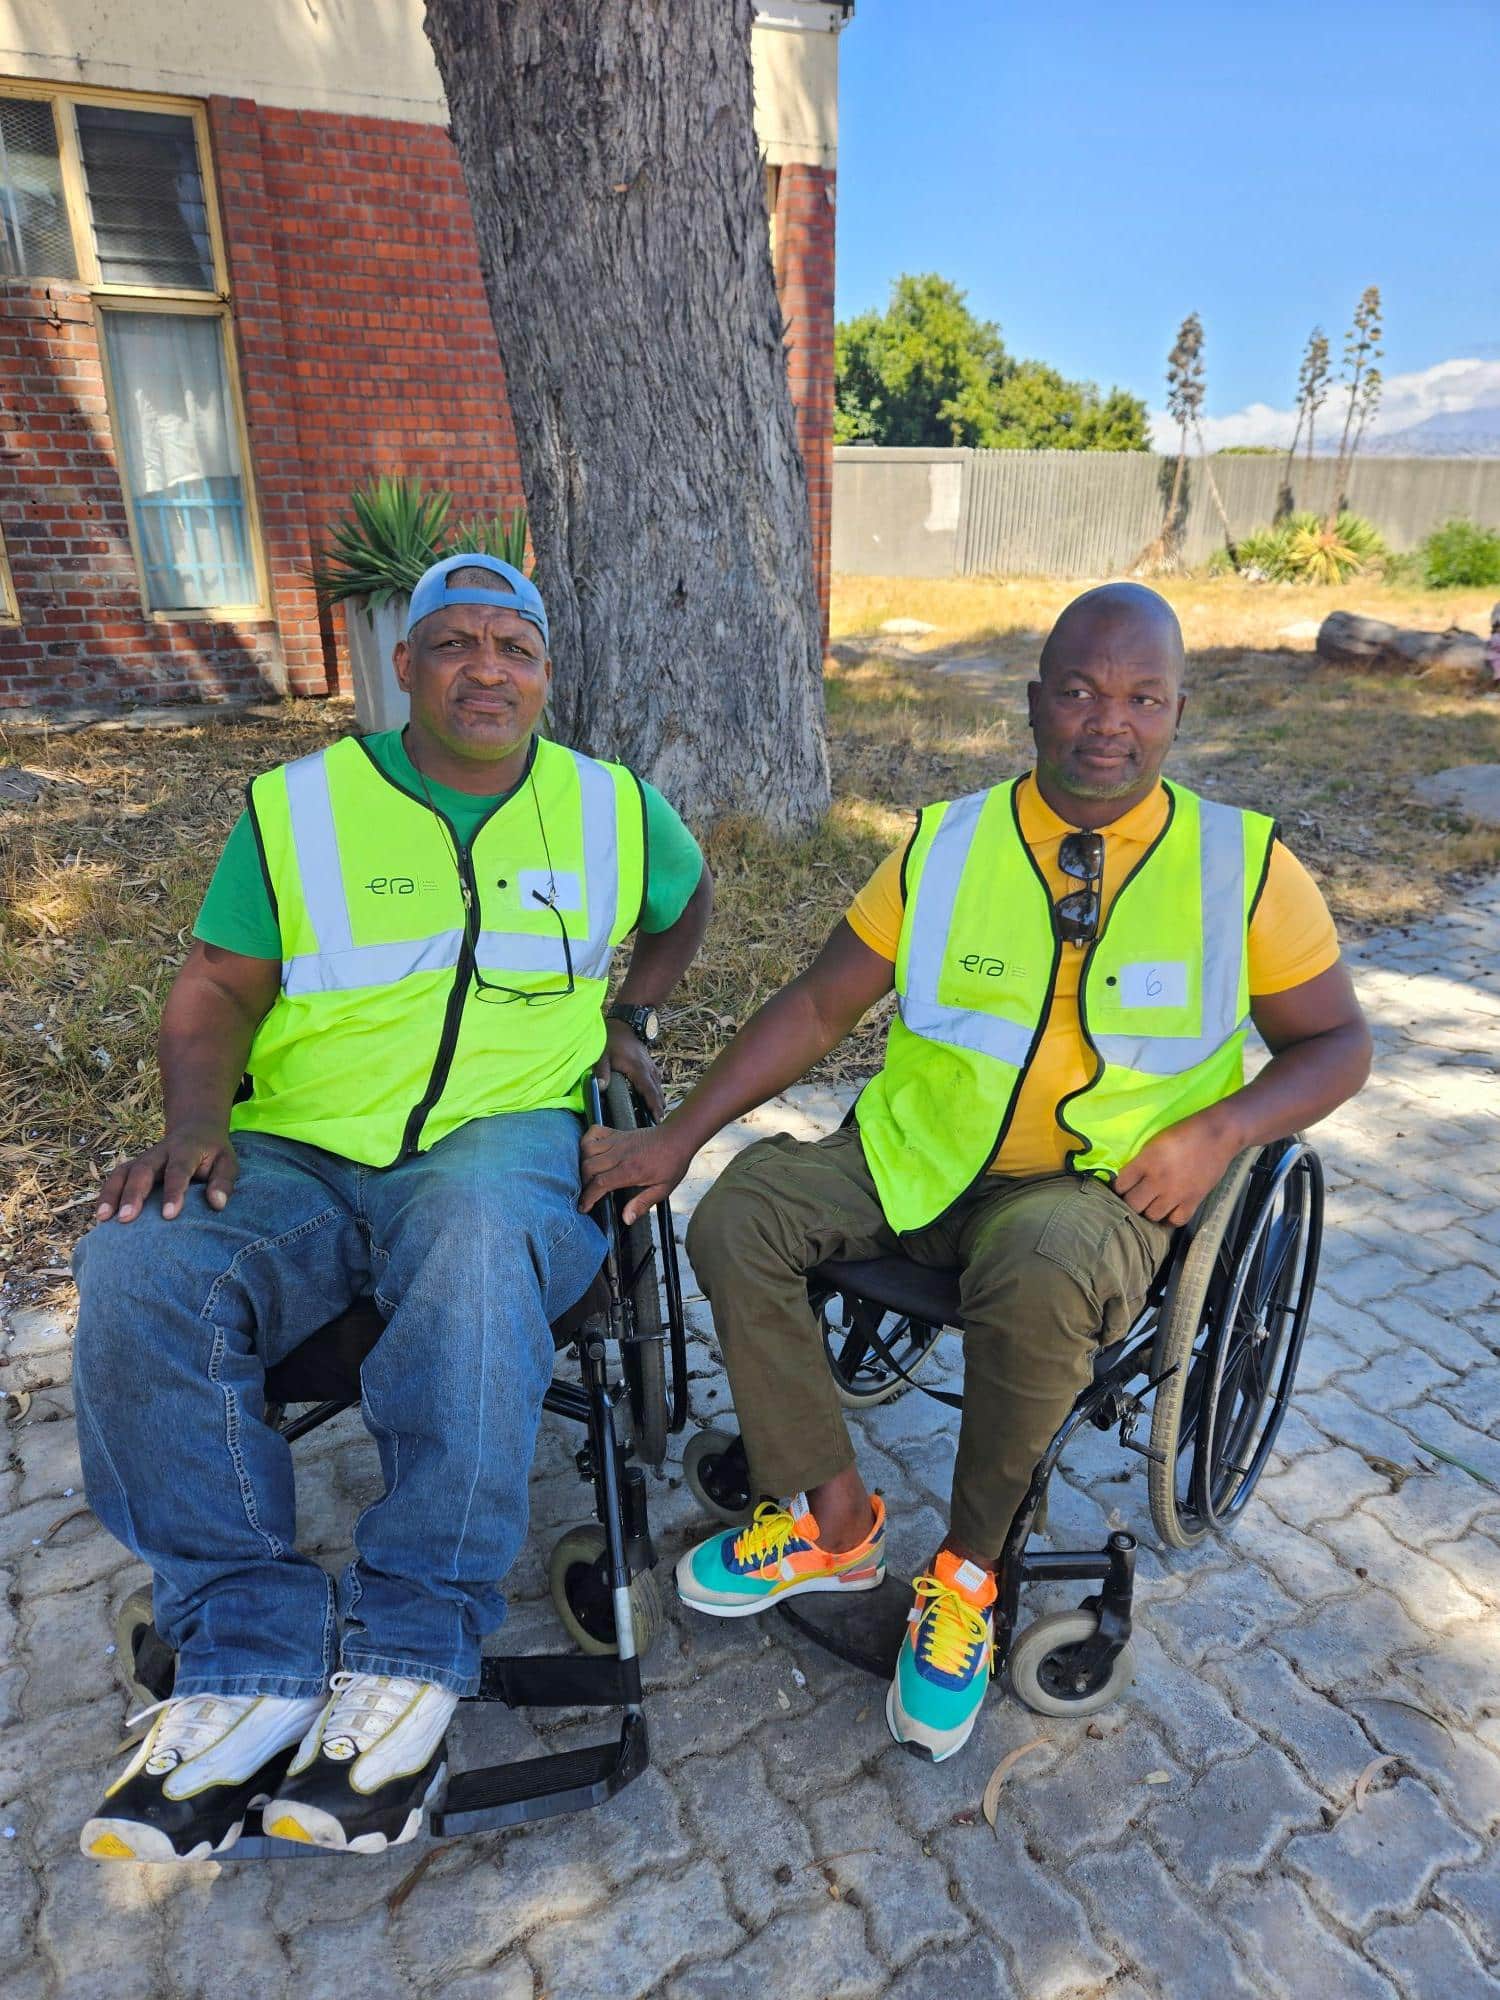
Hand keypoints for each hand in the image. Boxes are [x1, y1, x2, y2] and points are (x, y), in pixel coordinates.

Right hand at [95, 1127, 238, 1223]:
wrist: (195, 1129)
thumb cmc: (213, 1153)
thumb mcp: (227, 1162)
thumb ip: (223, 1182)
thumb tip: (218, 1204)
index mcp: (186, 1150)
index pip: (178, 1170)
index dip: (173, 1192)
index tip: (169, 1215)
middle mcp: (160, 1152)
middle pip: (143, 1170)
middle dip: (134, 1194)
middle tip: (127, 1218)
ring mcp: (144, 1158)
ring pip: (123, 1172)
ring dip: (112, 1194)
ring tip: (103, 1218)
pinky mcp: (133, 1166)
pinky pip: (116, 1178)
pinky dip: (106, 1194)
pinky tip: (100, 1216)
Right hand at [579, 1119, 693, 1225]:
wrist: (678, 1137)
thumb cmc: (672, 1163)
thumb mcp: (663, 1189)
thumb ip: (643, 1203)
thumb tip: (626, 1219)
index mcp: (631, 1170)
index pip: (600, 1183)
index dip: (588, 1197)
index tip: (583, 1207)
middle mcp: (620, 1154)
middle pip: (588, 1167)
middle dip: (582, 1183)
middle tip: (586, 1193)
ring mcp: (617, 1141)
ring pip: (586, 1149)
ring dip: (582, 1162)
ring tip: (587, 1175)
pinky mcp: (617, 1132)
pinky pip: (594, 1132)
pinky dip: (586, 1141)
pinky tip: (590, 1152)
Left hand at [595, 1017, 665, 1120]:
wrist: (624, 1022)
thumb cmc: (611, 1039)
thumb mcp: (602, 1054)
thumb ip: (602, 1070)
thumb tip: (601, 1087)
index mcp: (637, 1068)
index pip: (648, 1090)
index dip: (654, 1104)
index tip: (658, 1117)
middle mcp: (647, 1068)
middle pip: (656, 1090)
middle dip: (659, 1105)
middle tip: (660, 1122)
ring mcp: (650, 1064)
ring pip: (658, 1084)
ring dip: (659, 1098)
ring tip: (659, 1113)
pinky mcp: (649, 1062)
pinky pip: (656, 1078)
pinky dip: (657, 1089)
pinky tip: (656, 1096)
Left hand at [1112, 1110, 1241, 1227]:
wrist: (1218, 1135)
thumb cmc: (1184, 1132)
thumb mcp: (1154, 1142)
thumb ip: (1141, 1161)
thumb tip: (1129, 1179)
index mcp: (1146, 1161)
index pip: (1121, 1185)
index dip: (1118, 1187)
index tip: (1122, 1187)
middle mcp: (1158, 1180)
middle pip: (1133, 1204)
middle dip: (1131, 1202)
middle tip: (1136, 1197)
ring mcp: (1176, 1193)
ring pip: (1152, 1216)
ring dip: (1149, 1211)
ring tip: (1152, 1204)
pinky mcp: (1194, 1201)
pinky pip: (1176, 1220)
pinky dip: (1170, 1218)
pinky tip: (1169, 1210)